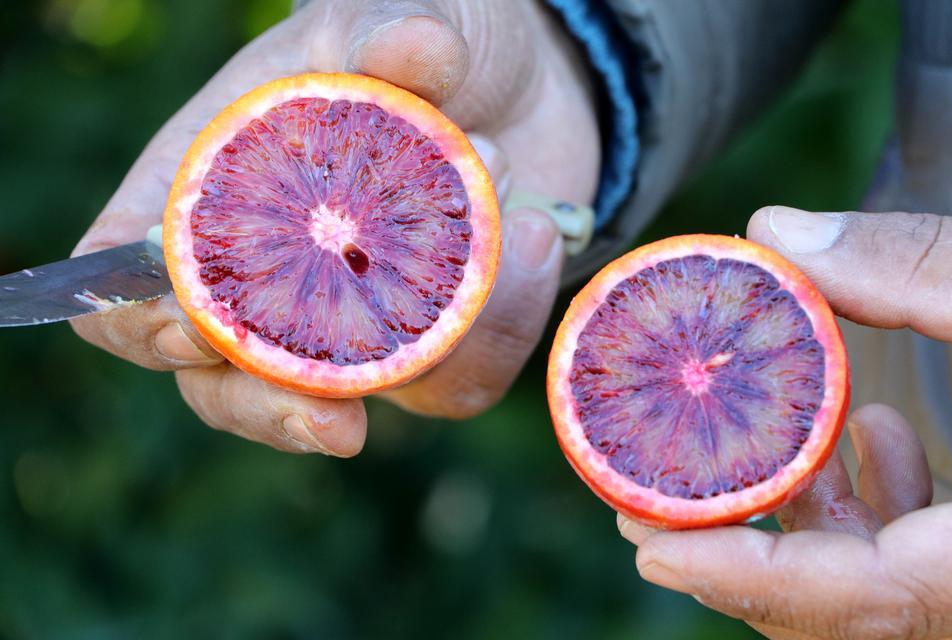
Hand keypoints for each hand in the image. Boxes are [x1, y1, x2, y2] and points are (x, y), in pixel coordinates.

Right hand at [71, 0, 599, 452]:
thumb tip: (413, 52)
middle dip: (271, 411)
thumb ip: (395, 27)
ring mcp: (354, 322)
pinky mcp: (435, 346)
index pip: (127, 275)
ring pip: (354, 405)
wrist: (524, 83)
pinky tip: (540, 236)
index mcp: (215, 188)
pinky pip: (459, 384)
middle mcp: (274, 274)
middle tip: (335, 425)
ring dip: (434, 335)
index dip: (139, 318)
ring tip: (509, 212)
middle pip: (223, 384)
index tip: (195, 328)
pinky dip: (504, 323)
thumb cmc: (431, 40)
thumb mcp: (401, 11)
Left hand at [618, 206, 951, 639]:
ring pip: (882, 580)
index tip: (649, 551)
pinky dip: (882, 501)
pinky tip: (873, 429)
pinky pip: (929, 553)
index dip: (744, 579)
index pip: (858, 598)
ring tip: (756, 441)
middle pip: (846, 603)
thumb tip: (775, 232)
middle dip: (743, 553)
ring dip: (810, 514)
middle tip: (650, 505)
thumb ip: (915, 265)